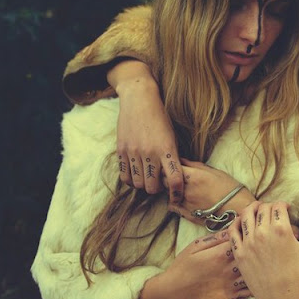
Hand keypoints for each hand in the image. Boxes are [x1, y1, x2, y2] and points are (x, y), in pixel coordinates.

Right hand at [109, 60, 184, 202]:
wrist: (139, 99)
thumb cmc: (160, 117)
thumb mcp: (172, 135)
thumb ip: (172, 156)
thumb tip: (174, 177)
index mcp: (167, 148)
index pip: (175, 179)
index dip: (177, 193)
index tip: (176, 198)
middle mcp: (150, 152)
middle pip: (152, 187)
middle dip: (157, 189)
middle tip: (158, 182)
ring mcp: (134, 152)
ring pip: (138, 184)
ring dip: (143, 184)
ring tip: (146, 177)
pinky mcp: (121, 150)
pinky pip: (124, 175)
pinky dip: (130, 179)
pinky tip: (135, 173)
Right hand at [127, 229, 250, 298]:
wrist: (175, 292)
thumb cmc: (183, 266)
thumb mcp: (195, 246)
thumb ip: (216, 238)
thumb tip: (232, 228)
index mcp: (220, 254)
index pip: (243, 238)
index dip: (248, 232)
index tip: (250, 228)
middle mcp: (228, 269)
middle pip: (252, 254)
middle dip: (257, 246)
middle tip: (259, 241)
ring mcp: (231, 283)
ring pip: (254, 272)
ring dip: (258, 264)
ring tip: (261, 258)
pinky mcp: (231, 295)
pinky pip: (249, 290)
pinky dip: (256, 282)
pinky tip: (257, 275)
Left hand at [166, 160, 255, 223]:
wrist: (236, 209)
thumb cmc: (228, 188)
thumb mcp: (214, 171)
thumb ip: (195, 165)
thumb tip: (182, 159)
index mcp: (193, 176)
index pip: (171, 168)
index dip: (171, 166)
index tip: (173, 166)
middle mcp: (186, 190)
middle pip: (165, 181)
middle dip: (167, 177)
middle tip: (174, 176)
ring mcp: (185, 203)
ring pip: (168, 193)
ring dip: (171, 189)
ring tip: (180, 187)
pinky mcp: (186, 214)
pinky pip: (172, 205)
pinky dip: (173, 201)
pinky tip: (181, 199)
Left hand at [230, 202, 298, 298]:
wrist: (280, 298)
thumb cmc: (298, 275)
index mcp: (282, 230)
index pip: (278, 205)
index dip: (283, 204)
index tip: (286, 209)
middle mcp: (263, 233)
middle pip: (262, 208)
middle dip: (269, 206)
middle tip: (273, 211)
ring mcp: (249, 242)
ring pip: (246, 214)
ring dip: (252, 209)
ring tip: (257, 211)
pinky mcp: (239, 252)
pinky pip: (232, 230)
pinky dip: (236, 222)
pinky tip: (242, 222)